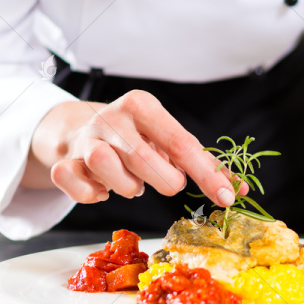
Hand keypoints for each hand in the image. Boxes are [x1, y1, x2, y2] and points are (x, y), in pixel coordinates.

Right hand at [22, 91, 245, 208]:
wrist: (81, 128)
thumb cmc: (136, 136)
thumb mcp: (168, 138)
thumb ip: (202, 162)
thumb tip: (238, 190)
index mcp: (142, 104)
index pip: (181, 142)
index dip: (206, 175)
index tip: (225, 198)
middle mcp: (112, 116)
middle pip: (145, 159)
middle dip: (164, 182)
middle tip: (165, 182)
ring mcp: (85, 137)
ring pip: (106, 168)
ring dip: (126, 187)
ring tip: (132, 183)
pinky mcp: (65, 159)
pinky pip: (75, 183)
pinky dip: (91, 195)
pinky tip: (102, 189)